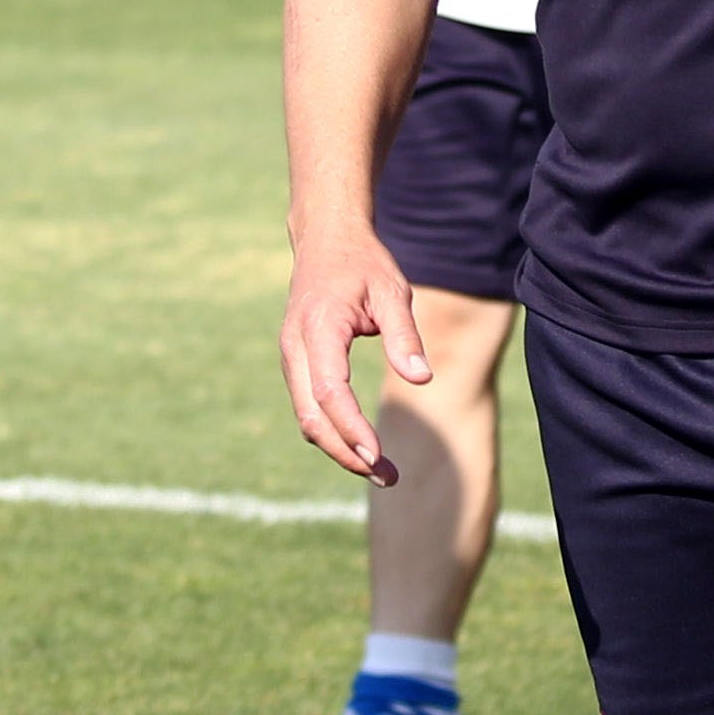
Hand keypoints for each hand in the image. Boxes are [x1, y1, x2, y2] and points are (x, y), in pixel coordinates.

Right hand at [279, 219, 426, 482]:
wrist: (324, 238)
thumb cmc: (363, 264)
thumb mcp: (392, 291)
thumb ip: (404, 336)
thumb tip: (422, 379)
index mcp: (319, 328)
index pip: (330, 391)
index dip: (351, 428)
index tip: (377, 454)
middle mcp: (295, 348)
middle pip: (311, 416)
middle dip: (346, 452)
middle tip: (387, 475)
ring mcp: (291, 357)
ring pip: (307, 417)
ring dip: (340, 447)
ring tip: (382, 469)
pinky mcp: (296, 363)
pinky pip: (309, 406)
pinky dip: (332, 430)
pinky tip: (362, 444)